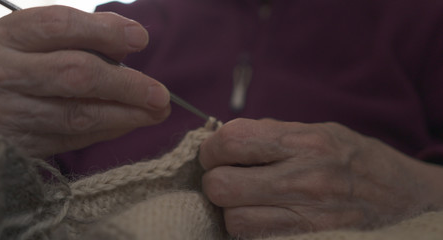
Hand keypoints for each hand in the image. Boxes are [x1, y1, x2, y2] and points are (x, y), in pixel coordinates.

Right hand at [0, 6, 169, 156]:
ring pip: (76, 115)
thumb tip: (126, 44)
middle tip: (160, 95)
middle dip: (127, 85)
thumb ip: (71, 37)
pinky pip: (68, 140)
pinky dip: (104, 132)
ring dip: (125, 116)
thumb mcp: (23, 39)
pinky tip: (126, 124)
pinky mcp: (16, 144)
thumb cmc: (1, 65)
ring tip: (156, 113)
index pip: (59, 27)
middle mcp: (4, 74)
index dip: (104, 31)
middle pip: (76, 75)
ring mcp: (7, 113)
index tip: (140, 39)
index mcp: (5, 38)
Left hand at [199, 118, 442, 238]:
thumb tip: (223, 138)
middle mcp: (304, 180)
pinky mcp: (307, 239)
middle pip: (221, 186)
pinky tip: (262, 215)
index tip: (216, 153)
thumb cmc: (354, 158)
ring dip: (231, 209)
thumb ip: (269, 133)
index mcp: (304, 143)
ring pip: (233, 220)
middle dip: (214, 180)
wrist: (402, 196)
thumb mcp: (317, 131)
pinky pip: (255, 238)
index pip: (230, 142)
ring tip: (247, 199)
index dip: (212, 148)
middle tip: (226, 176)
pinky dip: (250, 228)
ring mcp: (307, 217)